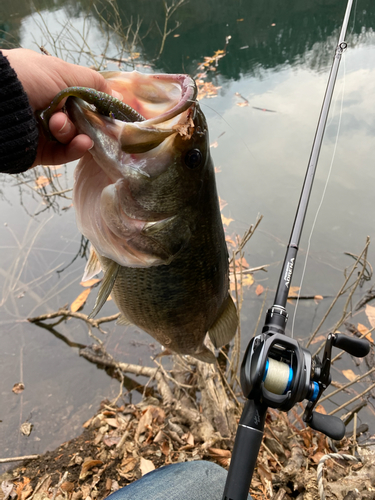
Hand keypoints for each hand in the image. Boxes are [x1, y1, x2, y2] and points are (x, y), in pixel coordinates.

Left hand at [3, 48, 113, 166]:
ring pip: (72, 138)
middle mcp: (45, 108)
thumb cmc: (27, 78)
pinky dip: (74, 149)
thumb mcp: (63, 70)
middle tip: (84, 119)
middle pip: (79, 121)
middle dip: (84, 121)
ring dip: (74, 133)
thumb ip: (93, 82)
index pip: (79, 99)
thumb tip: (116, 93)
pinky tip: (82, 143)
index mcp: (48, 86)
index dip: (94, 106)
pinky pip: (63, 154)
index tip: (107, 111)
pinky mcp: (38, 152)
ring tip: (60, 125)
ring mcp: (41, 132)